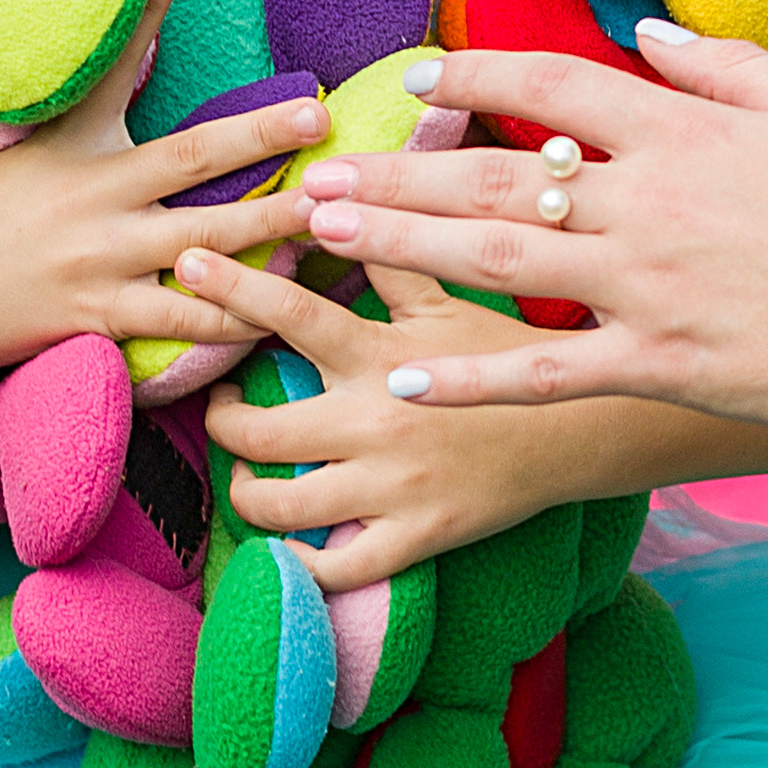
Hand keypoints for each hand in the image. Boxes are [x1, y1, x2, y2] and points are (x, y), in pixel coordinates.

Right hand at [0, 0, 331, 393]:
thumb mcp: (27, 141)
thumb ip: (86, 85)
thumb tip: (122, 14)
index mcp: (73, 149)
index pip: (109, 67)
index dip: (142, 17)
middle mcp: (93, 202)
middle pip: (189, 163)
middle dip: (258, 137)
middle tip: (319, 116)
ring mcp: (99, 265)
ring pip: (201, 248)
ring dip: (267, 233)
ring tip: (328, 220)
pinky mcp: (100, 320)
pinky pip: (178, 324)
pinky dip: (228, 320)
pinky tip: (277, 315)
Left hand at [183, 245, 582, 586]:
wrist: (580, 425)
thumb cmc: (503, 350)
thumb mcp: (444, 296)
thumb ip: (384, 254)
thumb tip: (334, 197)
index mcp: (379, 356)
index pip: (291, 312)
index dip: (232, 285)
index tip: (186, 262)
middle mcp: (375, 423)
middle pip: (257, 432)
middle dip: (218, 419)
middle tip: (222, 403)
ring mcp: (392, 489)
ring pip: (279, 508)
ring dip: (245, 491)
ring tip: (248, 473)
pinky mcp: (414, 539)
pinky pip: (334, 570)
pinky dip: (298, 564)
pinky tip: (288, 541)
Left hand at [267, 33, 767, 436]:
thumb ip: (721, 66)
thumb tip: (646, 33)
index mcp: (685, 129)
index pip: (554, 81)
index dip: (475, 74)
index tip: (415, 77)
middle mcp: (649, 199)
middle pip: (495, 171)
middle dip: (397, 168)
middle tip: (316, 173)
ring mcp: (648, 286)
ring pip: (497, 255)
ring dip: (402, 241)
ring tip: (326, 234)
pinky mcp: (661, 365)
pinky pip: (545, 371)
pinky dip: (471, 371)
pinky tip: (404, 371)